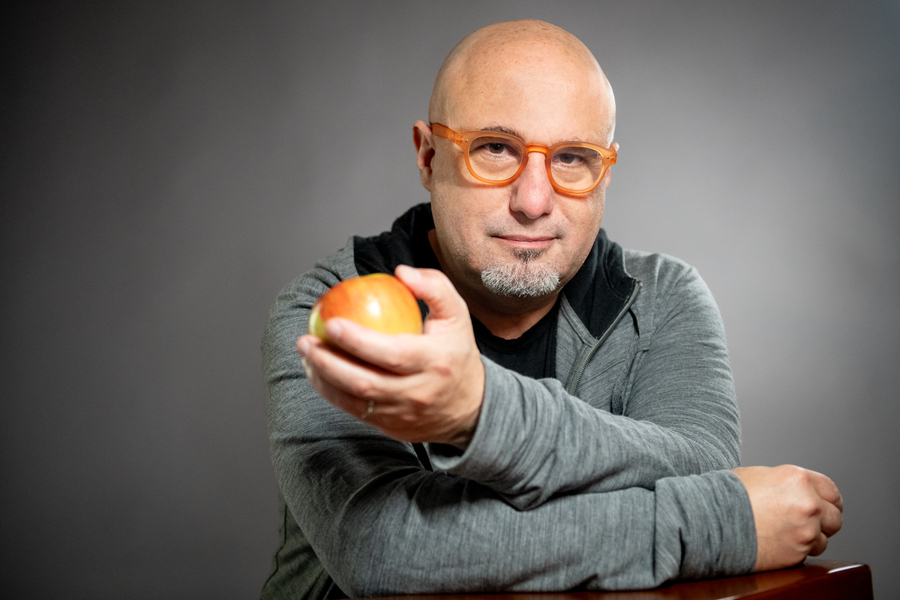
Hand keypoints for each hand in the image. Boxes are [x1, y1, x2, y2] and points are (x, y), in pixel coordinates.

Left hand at [297, 265, 484, 447]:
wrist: (471, 407)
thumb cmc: (455, 352)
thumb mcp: (457, 314)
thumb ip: (433, 286)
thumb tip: (399, 272)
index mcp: (435, 362)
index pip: (391, 353)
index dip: (357, 340)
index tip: (331, 323)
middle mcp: (418, 392)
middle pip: (365, 382)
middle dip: (327, 362)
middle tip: (306, 340)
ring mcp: (403, 414)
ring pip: (354, 401)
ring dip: (323, 378)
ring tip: (306, 354)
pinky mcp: (391, 427)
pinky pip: (354, 411)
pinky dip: (331, 392)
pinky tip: (318, 372)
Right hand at [732, 465, 842, 571]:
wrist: (711, 521)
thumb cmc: (727, 495)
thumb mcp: (759, 475)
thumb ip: (786, 483)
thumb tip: (795, 491)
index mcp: (798, 479)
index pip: (831, 490)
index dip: (828, 499)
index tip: (825, 506)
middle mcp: (808, 504)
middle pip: (835, 517)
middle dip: (824, 520)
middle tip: (809, 522)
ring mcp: (805, 530)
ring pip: (824, 538)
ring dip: (811, 537)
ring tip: (788, 533)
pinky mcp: (797, 553)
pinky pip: (808, 553)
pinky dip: (798, 550)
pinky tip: (780, 543)